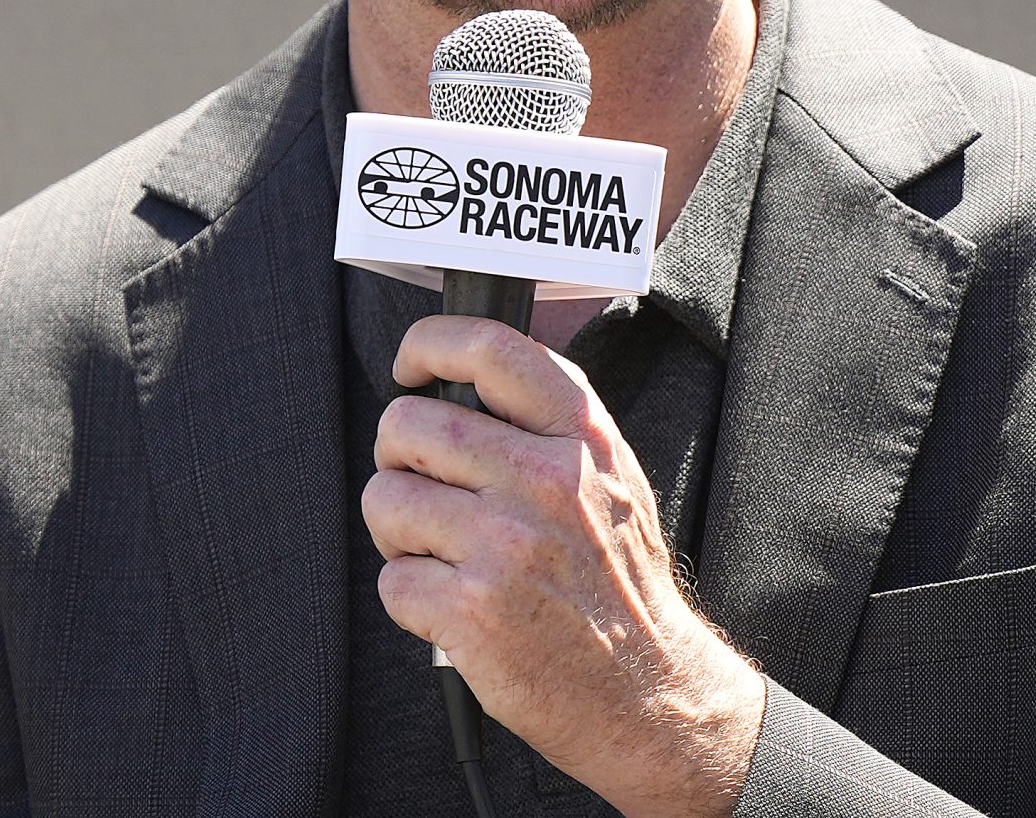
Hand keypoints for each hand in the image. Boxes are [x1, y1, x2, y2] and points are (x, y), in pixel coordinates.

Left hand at [364, 315, 765, 817]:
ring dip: (397, 530)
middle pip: (409, 425)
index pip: (490, 349)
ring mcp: (506, 546)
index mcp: (582, 438)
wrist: (650, 692)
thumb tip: (468, 376)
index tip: (412, 368)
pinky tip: (454, 607)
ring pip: (385, 499)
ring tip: (442, 554)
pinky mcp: (472, 611)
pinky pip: (392, 580)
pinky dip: (410, 596)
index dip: (430, 344)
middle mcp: (546, 482)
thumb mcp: (615, 477)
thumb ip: (553, 421)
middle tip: (423, 486)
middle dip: (397, 457)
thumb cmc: (623, 584)